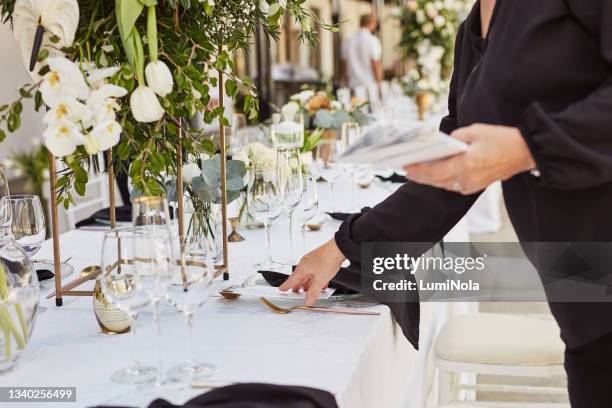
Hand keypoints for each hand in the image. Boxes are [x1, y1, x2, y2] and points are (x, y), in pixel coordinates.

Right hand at [279, 239, 345, 305]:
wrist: (338, 248)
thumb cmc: (327, 260)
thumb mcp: (320, 280)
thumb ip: (313, 292)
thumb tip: (307, 301)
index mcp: (302, 269)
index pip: (291, 280)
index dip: (286, 287)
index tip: (281, 290)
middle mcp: (305, 264)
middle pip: (299, 278)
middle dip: (298, 287)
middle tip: (296, 294)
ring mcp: (312, 262)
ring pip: (307, 276)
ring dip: (308, 284)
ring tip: (310, 292)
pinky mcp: (319, 260)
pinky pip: (315, 272)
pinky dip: (316, 280)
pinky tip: (321, 284)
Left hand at [404, 124, 535, 194]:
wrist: (525, 152)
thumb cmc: (502, 140)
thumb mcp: (475, 131)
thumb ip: (455, 137)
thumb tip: (442, 143)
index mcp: (466, 165)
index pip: (435, 171)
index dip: (418, 170)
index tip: (406, 166)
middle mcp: (467, 178)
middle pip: (436, 181)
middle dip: (419, 176)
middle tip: (405, 170)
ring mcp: (472, 185)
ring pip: (444, 185)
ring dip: (429, 180)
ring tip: (415, 173)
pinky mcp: (476, 186)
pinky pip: (453, 185)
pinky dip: (441, 180)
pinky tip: (433, 175)